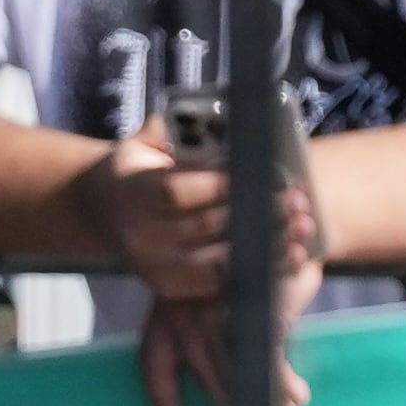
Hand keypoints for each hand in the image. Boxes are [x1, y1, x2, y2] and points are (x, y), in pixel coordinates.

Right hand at [89, 124, 323, 301]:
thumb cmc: (138, 173)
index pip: (175, 192)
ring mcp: (152, 266)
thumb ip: (167, 131)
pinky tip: (286, 255)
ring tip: (300, 227)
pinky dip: (255, 270)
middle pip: (203, 227)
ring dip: (264, 245)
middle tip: (294, 199)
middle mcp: (138, 235)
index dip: (216, 185)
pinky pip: (218, 283)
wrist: (105, 214)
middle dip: (253, 213)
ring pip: (216, 260)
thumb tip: (196, 116)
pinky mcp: (168, 288)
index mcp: (130, 194)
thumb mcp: (142, 144)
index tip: (254, 173)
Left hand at [134, 253, 325, 405]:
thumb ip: (210, 350)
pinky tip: (296, 396)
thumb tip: (217, 402)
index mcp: (166, 316)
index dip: (163, 400)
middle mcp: (187, 312)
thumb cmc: (238, 277)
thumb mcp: (210, 308)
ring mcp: (221, 305)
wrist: (272, 221)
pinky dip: (283, 378)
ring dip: (264, 401)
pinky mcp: (256, 301)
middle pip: (205, 374)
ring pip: (238, 367)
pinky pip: (268, 349)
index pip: (153, 365)